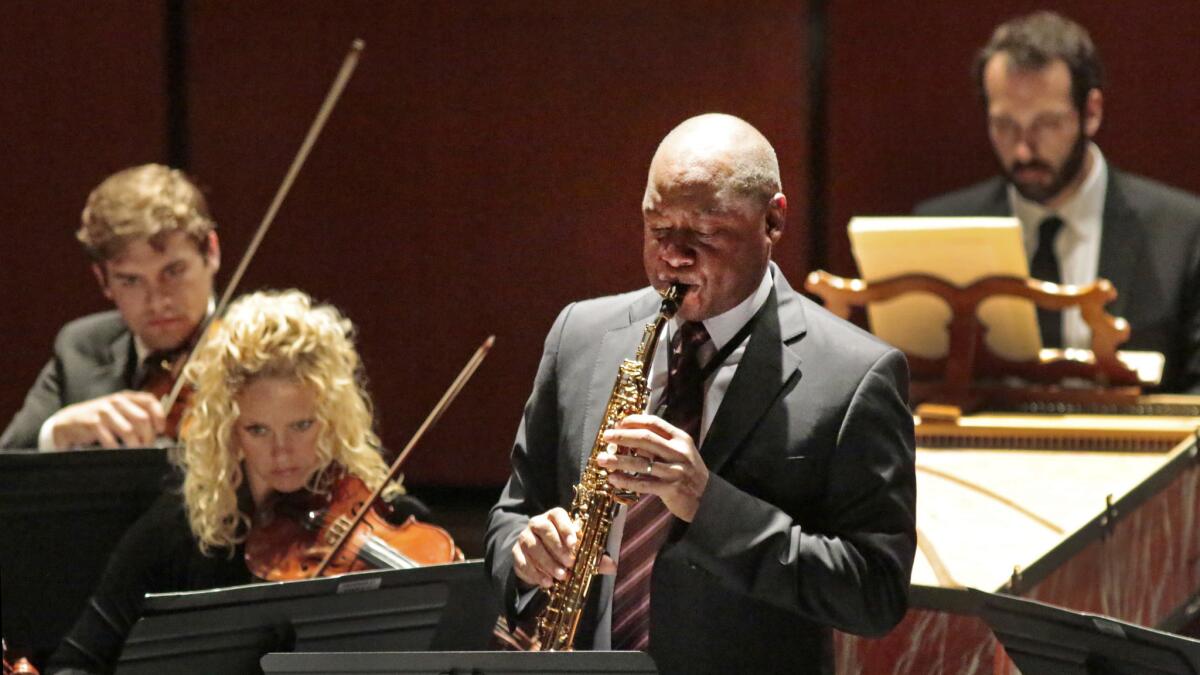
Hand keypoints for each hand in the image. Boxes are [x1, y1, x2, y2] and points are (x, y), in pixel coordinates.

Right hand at [49, 391, 165, 448]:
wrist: (69, 421)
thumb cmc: (99, 418)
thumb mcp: (118, 411)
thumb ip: (136, 414)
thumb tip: (157, 430)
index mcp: (125, 397)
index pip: (149, 400)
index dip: (159, 415)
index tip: (160, 429)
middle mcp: (116, 401)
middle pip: (142, 419)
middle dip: (148, 436)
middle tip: (147, 446)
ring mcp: (104, 411)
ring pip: (129, 430)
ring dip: (135, 444)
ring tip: (135, 450)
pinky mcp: (92, 423)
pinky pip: (111, 439)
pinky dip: (117, 448)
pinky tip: (117, 450)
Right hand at [512, 507, 616, 588]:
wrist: (538, 557)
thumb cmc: (563, 549)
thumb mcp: (579, 551)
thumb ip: (594, 557)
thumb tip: (612, 566)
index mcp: (554, 517)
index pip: (557, 515)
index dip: (565, 527)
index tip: (574, 542)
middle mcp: (537, 523)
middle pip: (543, 529)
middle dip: (557, 547)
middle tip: (570, 563)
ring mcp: (525, 537)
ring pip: (533, 546)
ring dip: (548, 562)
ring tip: (561, 577)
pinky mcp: (516, 553)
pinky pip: (522, 561)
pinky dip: (535, 573)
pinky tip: (547, 582)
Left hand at [598, 413, 709, 521]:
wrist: (708, 499)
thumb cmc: (689, 474)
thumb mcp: (682, 453)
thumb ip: (661, 444)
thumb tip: (631, 436)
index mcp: (681, 439)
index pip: (654, 423)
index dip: (634, 421)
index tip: (618, 423)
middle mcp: (679, 452)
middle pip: (645, 439)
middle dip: (622, 436)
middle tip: (606, 437)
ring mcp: (675, 471)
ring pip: (640, 463)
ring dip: (618, 460)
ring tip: (601, 459)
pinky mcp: (670, 489)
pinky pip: (642, 483)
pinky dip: (626, 481)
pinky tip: (613, 479)